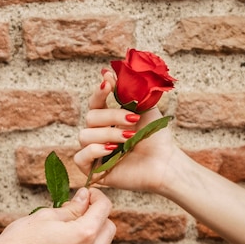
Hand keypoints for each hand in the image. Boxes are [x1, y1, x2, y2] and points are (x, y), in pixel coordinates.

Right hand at [0, 187, 115, 243]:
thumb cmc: (19, 243)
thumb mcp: (46, 216)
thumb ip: (72, 208)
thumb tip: (84, 199)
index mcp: (84, 235)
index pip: (104, 209)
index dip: (97, 197)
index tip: (89, 195)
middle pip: (109, 229)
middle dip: (99, 216)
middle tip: (81, 210)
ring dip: (97, 237)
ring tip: (75, 231)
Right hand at [74, 71, 175, 192]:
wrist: (166, 162)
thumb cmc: (156, 136)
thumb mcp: (143, 107)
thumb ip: (125, 91)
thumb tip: (106, 72)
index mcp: (108, 121)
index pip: (94, 104)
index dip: (99, 93)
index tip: (109, 84)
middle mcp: (99, 136)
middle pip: (90, 118)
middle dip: (111, 116)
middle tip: (134, 119)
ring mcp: (95, 154)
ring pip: (84, 136)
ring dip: (108, 134)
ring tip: (128, 138)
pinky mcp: (94, 171)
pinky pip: (79, 157)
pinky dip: (93, 151)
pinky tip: (111, 150)